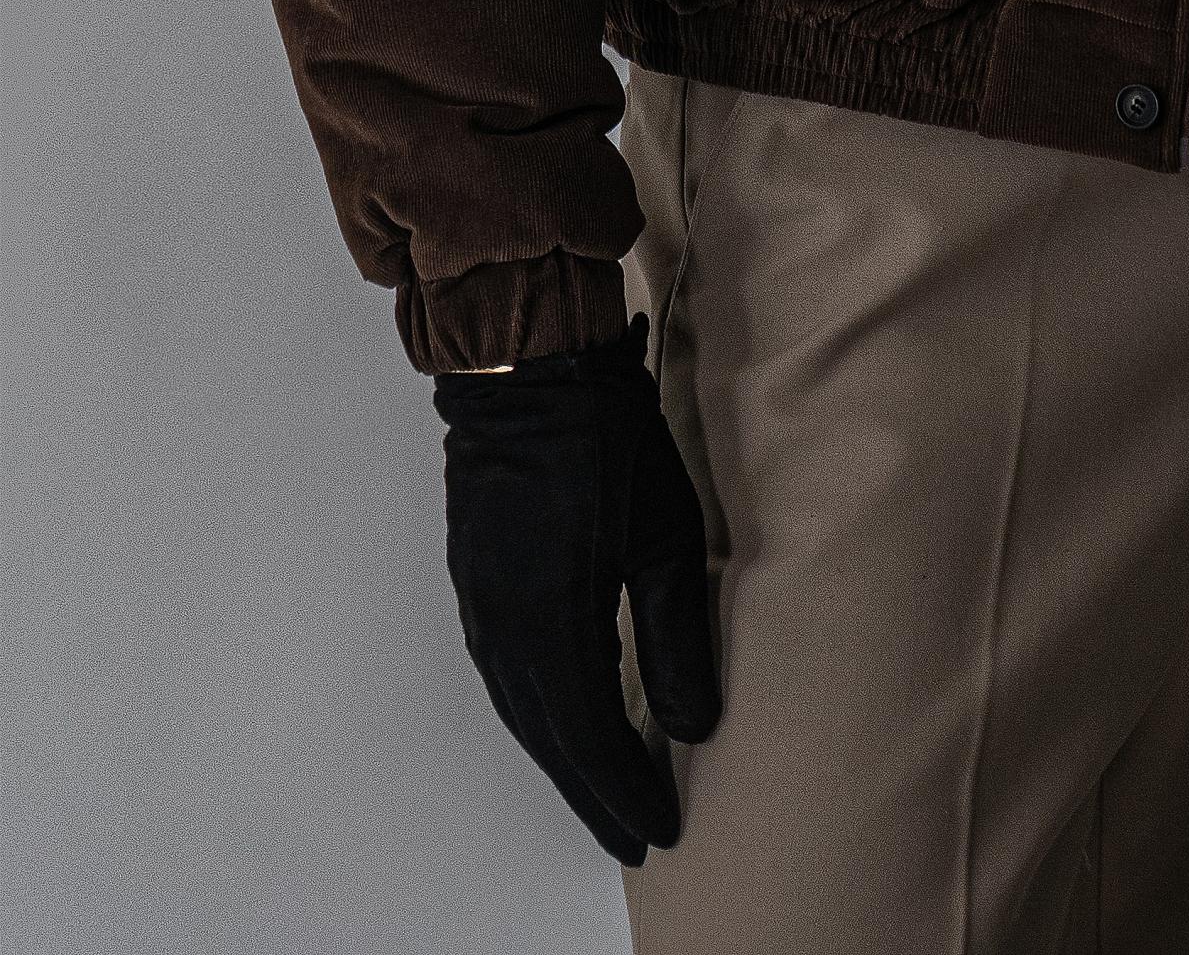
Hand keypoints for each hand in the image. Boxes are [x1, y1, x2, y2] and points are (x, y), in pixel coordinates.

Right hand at [431, 310, 720, 864]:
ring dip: (562, 757)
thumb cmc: (607, 441)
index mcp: (550, 619)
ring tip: (605, 792)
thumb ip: (678, 636)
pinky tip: (564, 722)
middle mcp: (503, 625)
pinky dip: (538, 714)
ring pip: (521, 709)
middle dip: (591, 791)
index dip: (624, 789)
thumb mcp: (665, 536)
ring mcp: (481, 603)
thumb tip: (694, 724)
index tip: (659, 831)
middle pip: (548, 736)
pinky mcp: (476, 580)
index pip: (588, 734)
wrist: (530, 371)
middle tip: (633, 834)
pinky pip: (505, 675)